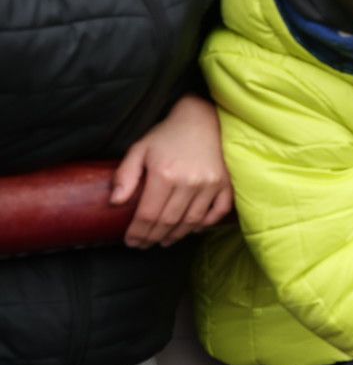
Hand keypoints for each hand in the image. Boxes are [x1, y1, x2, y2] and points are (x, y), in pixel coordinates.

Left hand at [111, 95, 232, 248]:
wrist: (203, 119)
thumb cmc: (168, 135)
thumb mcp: (140, 149)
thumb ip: (125, 175)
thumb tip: (114, 203)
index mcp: (164, 174)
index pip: (148, 215)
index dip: (137, 232)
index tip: (130, 241)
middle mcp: (189, 182)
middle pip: (168, 222)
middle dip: (152, 238)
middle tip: (143, 244)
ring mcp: (210, 184)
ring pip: (191, 222)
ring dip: (176, 236)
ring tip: (164, 241)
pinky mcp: (226, 184)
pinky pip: (218, 212)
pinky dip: (205, 224)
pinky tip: (193, 229)